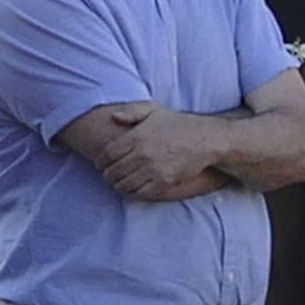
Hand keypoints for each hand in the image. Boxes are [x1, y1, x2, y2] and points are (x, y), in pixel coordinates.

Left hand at [80, 106, 219, 205]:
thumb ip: (132, 112)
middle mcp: (142, 154)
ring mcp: (152, 169)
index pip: (105, 155)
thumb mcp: (154, 110)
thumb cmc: (177, 124)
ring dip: (118, 186)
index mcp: (136, 136)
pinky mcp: (162, 182)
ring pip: (122, 185)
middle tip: (109, 176)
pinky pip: (138, 193)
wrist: (205, 139)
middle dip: (107, 176)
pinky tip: (132, 188)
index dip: (99, 163)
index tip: (100, 165)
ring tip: (119, 183)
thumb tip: (112, 117)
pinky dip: (131, 193)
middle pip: (112, 173)